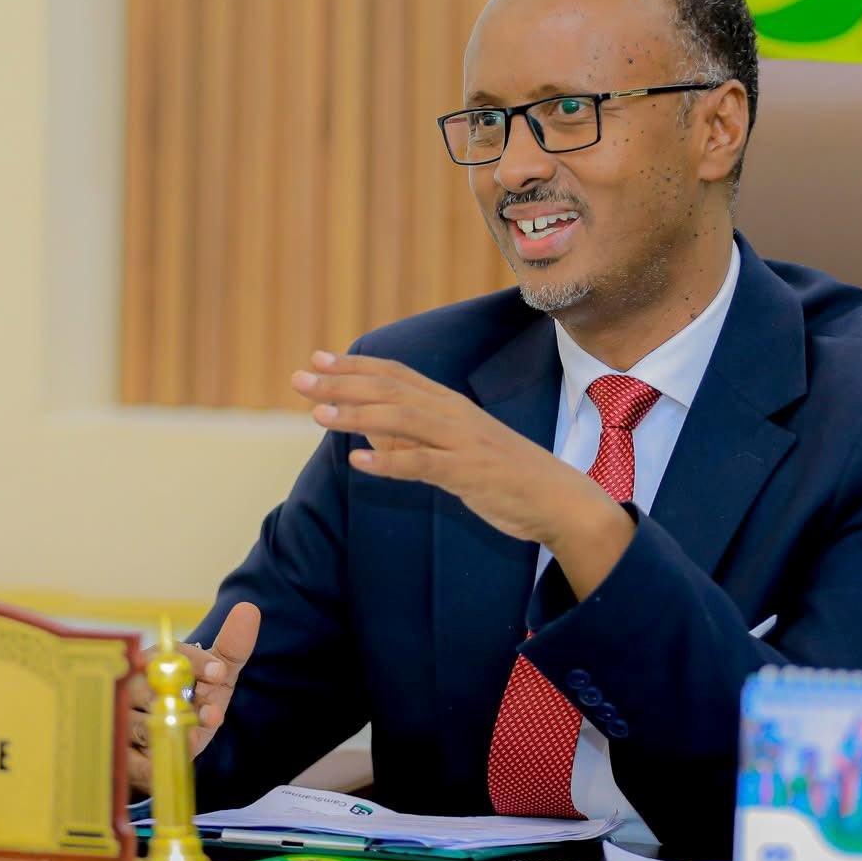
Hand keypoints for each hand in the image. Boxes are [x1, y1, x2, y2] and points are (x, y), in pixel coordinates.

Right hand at [125, 601, 259, 794]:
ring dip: (168, 732)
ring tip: (195, 738)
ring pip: (139, 725)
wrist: (174, 741)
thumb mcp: (216, 676)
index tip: (219, 672)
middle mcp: (134, 688)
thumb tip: (248, 609)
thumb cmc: (193, 698)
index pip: (170, 655)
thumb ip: (232, 648)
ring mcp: (123, 720)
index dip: (195, 663)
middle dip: (181, 701)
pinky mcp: (121, 754)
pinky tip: (166, 765)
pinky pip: (130, 760)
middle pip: (149, 690)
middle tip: (212, 712)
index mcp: (156, 661)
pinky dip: (149, 765)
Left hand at [291, 351, 633, 595]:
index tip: (317, 359)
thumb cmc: (506, 477)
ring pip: (403, 421)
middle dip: (342, 383)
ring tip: (319, 415)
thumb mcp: (454, 453)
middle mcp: (454, 415)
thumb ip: (412, 443)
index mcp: (450, 405)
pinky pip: (424, 465)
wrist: (560, 501)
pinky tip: (359, 466)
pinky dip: (390, 464)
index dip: (355, 365)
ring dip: (357, 416)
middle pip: (390, 390)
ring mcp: (463, 442)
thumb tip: (367, 438)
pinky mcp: (470, 474)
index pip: (395, 375)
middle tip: (300, 378)